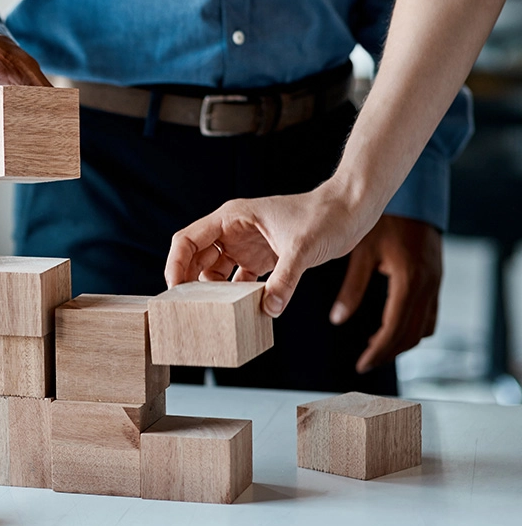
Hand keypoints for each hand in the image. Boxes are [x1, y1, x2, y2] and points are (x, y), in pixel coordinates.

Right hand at [165, 181, 376, 315]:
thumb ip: (285, 279)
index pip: (188, 239)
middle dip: (188, 282)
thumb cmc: (324, 216)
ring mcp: (246, 245)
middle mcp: (233, 231)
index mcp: (231, 218)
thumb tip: (270, 309)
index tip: (175, 290)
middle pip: (196, 257)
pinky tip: (241, 311)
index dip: (175, 264)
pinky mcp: (261, 258)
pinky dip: (237, 296)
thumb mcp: (302, 247)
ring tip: (213, 314)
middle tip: (187, 309)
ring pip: (214, 271)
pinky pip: (238, 281)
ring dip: (212, 292)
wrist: (350, 211)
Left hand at [330, 215, 441, 373]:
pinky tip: (390, 327)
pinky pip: (429, 314)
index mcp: (409, 279)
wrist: (410, 198)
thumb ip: (351, 288)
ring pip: (423, 327)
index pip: (395, 328)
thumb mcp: (362, 253)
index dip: (379, 350)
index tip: (362, 364)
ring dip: (401, 342)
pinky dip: (412, 327)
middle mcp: (427, 284)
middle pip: (411, 334)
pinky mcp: (435, 279)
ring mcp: (435, 282)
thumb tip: (337, 319)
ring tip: (374, 348)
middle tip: (366, 363)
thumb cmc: (383, 221)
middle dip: (389, 352)